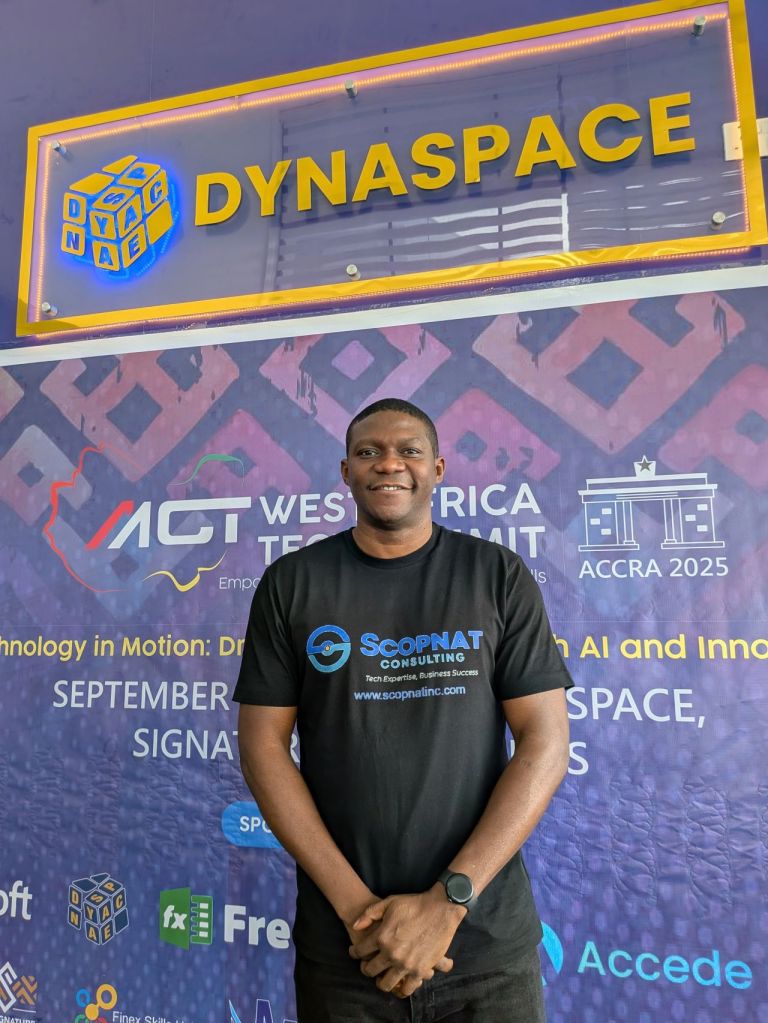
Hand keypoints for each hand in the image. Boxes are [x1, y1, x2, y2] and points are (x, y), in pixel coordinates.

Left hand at [348, 886, 465, 995]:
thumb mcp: (389, 902)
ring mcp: (405, 964)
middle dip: (365, 968)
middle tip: (367, 965)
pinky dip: (402, 987)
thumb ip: (370, 914)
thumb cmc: (414, 904)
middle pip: (370, 970)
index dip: (354, 952)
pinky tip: (401, 981)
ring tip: (383, 976)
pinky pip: (407, 989)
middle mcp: (391, 953)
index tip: (355, 952)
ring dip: (382, 981)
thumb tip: (355, 926)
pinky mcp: (420, 971)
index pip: (360, 951)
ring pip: (386, 984)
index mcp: (381, 936)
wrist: (441, 909)